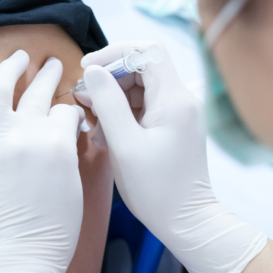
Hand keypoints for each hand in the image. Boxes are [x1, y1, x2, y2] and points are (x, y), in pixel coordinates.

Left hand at [0, 50, 84, 272]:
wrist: (18, 254)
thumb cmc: (54, 226)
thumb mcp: (75, 181)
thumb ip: (69, 146)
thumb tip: (67, 127)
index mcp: (57, 140)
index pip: (67, 110)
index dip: (72, 110)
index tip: (71, 114)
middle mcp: (26, 131)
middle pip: (40, 91)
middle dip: (49, 74)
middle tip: (52, 65)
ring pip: (0, 86)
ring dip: (12, 67)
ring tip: (20, 56)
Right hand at [75, 42, 266, 272]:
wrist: (187, 221)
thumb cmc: (156, 189)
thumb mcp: (124, 145)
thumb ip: (108, 103)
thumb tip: (94, 72)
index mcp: (174, 99)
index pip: (148, 51)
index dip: (115, 52)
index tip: (89, 68)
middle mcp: (181, 99)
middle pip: (142, 68)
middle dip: (110, 78)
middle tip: (85, 98)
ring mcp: (178, 112)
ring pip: (140, 88)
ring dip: (113, 99)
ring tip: (93, 122)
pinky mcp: (173, 125)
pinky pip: (144, 106)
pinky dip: (123, 113)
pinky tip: (106, 134)